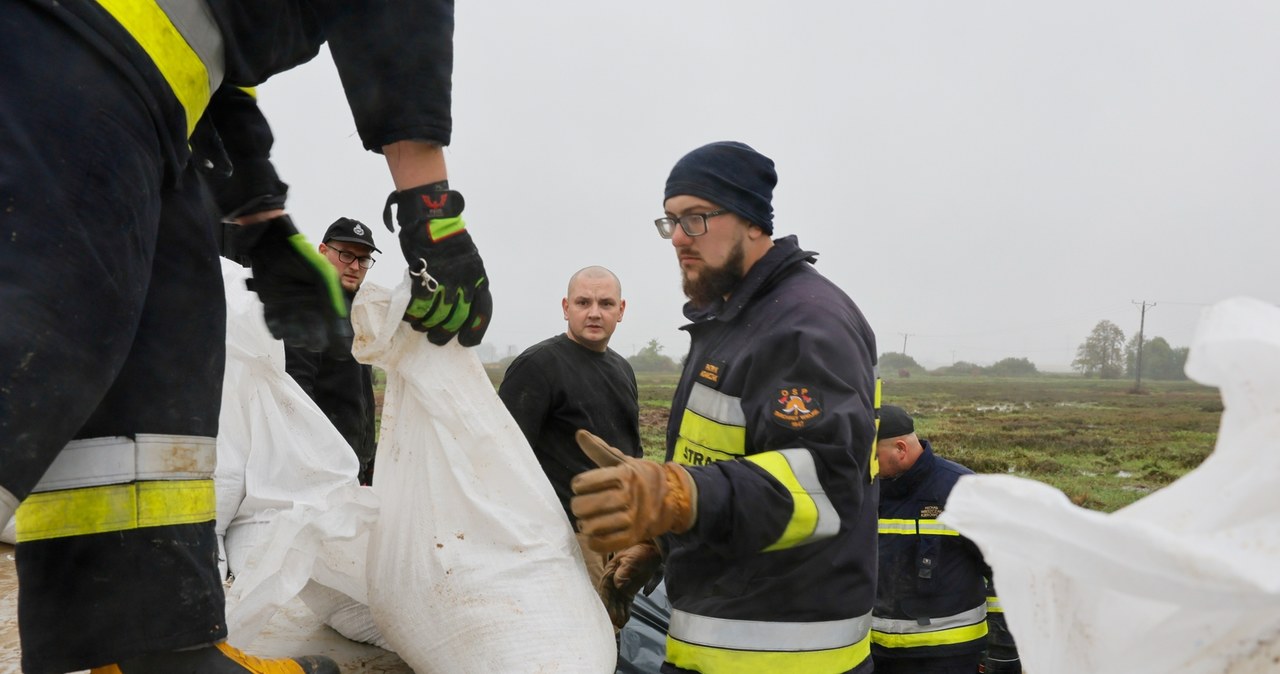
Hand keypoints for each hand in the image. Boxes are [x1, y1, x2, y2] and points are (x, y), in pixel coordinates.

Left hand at [234, 214, 351, 352]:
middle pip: (312, 328)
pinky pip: (273, 323)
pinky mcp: (270, 303)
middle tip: (315, 345)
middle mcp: (306, 302)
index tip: (337, 348)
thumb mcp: (322, 274)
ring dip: (296, 336)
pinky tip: (279, 333)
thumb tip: (342, 316)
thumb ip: (332, 294)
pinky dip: (276, 329)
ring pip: (293, 328)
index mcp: (321, 297)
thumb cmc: (300, 255)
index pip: (331, 320)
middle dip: (314, 339)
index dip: (334, 334)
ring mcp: (288, 303)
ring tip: (299, 340)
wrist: (272, 243)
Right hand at [383, 183, 490, 345]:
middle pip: (457, 319)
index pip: (482, 313)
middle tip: (436, 338)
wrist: (433, 218)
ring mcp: (445, 280)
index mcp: (479, 279)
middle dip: (445, 334)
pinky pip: (419, 305)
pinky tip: (411, 317)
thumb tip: (456, 307)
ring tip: (421, 326)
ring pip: (437, 315)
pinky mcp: (425, 277)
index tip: (465, 342)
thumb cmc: (448, 240)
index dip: (474, 331)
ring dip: (427, 325)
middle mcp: (466, 282)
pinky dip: (414, 314)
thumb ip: (465, 284)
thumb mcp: (468, 262)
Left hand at [570, 430, 697, 552]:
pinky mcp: (634, 537)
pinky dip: (594, 541)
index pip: (584, 483)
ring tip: (586, 521)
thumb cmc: (641, 477)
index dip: (578, 485)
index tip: (581, 486)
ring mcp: (632, 519)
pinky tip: (593, 535)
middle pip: (585, 507)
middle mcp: (628, 496)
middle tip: (580, 506)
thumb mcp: (623, 461)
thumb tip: (579, 434)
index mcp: (624, 475)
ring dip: (585, 525)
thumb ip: (599, 450)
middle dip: (578, 507)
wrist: (673, 498)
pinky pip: (604, 544)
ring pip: (593, 527)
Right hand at [598, 541, 661, 628]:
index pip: (605, 589)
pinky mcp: (629, 591)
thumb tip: (618, 584)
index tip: (606, 611)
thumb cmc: (640, 552)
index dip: (605, 601)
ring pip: (617, 602)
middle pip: (610, 598)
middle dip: (611, 610)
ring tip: (620, 624)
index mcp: (610, 572)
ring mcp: (621, 587)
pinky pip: (625, 603)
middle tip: (614, 621)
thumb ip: (624, 570)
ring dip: (618, 612)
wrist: (653, 550)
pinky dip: (625, 611)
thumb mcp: (632, 559)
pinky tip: (625, 620)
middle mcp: (613, 581)